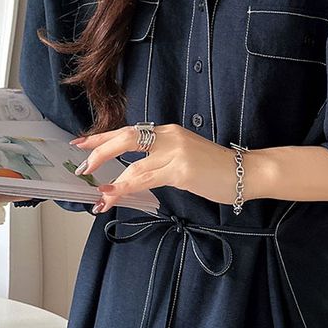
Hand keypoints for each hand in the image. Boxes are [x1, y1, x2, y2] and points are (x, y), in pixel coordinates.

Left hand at [71, 123, 248, 213]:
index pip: (128, 131)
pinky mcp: (181, 170)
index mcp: (168, 132)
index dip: (102, 136)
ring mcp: (175, 152)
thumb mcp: (184, 157)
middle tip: (83, 167)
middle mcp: (169, 137)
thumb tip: (133, 173)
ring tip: (99, 197)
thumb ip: (161, 159)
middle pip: (125, 138)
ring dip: (112, 183)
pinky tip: (113, 195)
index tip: (81, 142)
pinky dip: (126, 189)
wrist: (246, 172)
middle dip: (99, 151)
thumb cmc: (216, 168)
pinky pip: (146, 180)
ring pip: (133, 165)